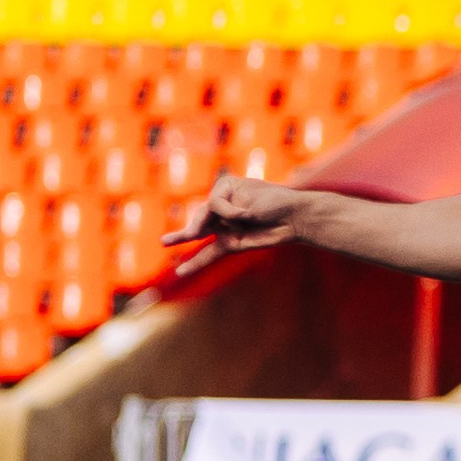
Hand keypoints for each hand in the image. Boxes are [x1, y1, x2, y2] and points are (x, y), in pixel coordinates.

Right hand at [166, 176, 307, 276]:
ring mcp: (225, 226)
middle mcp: (222, 206)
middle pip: (204, 217)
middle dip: (204, 225)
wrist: (296, 218)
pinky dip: (196, 264)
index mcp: (226, 187)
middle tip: (211, 229)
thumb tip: (208, 233)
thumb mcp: (248, 200)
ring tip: (164, 242)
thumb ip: (224, 211)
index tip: (248, 213)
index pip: (213, 202)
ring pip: (200, 234)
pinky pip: (210, 255)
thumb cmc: (274, 202)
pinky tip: (180, 272)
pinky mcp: (231, 244)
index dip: (228, 210)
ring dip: (182, 237)